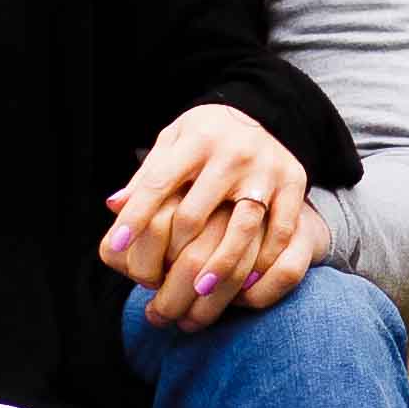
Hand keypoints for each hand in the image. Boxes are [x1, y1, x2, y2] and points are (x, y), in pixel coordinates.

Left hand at [101, 102, 321, 330]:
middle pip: (196, 211)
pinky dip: (264, 259)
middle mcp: (233, 152)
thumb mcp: (173, 143)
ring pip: (241, 226)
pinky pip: (280, 229)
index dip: (136, 216)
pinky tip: (245, 282)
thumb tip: (115, 206)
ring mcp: (267, 168)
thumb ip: (147, 175)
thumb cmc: (204, 139)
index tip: (117, 244)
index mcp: (197, 140)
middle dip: (173, 251)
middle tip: (157, 283)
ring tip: (200, 292)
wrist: (262, 115)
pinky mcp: (294, 182)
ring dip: (220, 264)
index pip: (159, 182)